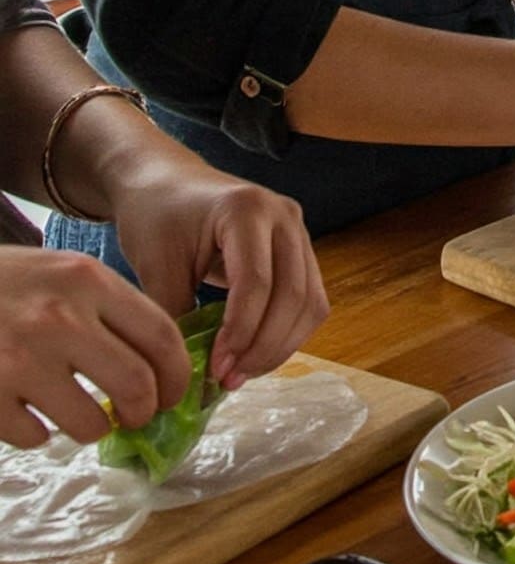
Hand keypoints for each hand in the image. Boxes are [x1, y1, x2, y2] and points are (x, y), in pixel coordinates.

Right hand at [0, 245, 190, 448]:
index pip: (160, 334)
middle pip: (135, 383)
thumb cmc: (12, 283)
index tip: (175, 394)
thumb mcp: (67, 273)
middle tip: (139, 417)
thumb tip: (158, 364)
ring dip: (95, 428)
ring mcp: (19, 359)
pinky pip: (35, 436)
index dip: (178, 373)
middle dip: (145, 410)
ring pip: (89, 421)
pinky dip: (41, 434)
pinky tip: (33, 415)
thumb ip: (110, 309)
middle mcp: (60, 319)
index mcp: (89, 281)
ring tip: (87, 419)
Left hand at [109, 153, 325, 387]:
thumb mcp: (155, 265)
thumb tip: (188, 377)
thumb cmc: (156, 217)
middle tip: (228, 381)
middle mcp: (285, 215)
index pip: (257, 282)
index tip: (213, 371)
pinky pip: (309, 299)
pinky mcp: (299, 248)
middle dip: (263, 346)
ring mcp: (298, 230)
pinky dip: (288, 333)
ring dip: (281, 345)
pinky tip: (254, 353)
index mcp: (247, 210)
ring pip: (310, 301)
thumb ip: (175, 316)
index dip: (240, 333)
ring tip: (241, 374)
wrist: (166, 182)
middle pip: (293, 294)